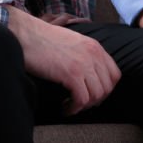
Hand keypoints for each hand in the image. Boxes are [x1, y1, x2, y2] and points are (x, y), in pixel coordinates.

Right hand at [6, 6, 120, 114]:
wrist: (28, 34)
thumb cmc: (44, 39)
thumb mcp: (73, 41)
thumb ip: (85, 54)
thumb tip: (88, 74)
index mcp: (95, 46)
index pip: (114, 74)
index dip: (105, 89)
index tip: (92, 94)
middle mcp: (93, 54)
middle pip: (107, 87)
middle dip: (95, 100)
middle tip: (80, 103)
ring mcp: (84, 64)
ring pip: (97, 96)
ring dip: (84, 106)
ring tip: (71, 106)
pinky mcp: (71, 74)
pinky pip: (82, 99)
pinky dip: (74, 108)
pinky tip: (65, 107)